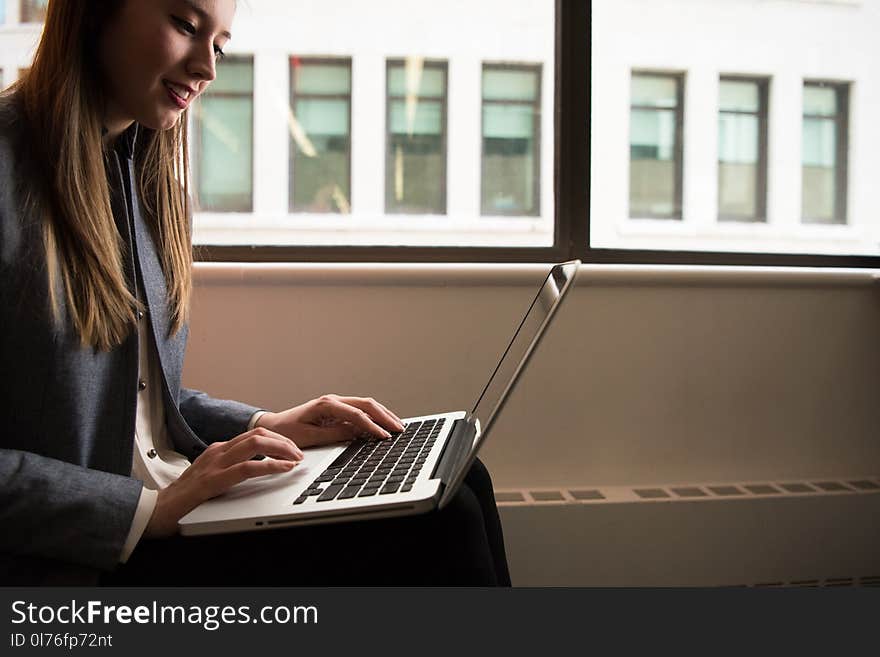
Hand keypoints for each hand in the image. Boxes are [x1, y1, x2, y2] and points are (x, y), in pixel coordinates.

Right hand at [144, 426, 303, 537]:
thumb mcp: (213, 477)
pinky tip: (284, 469)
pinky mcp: (213, 481)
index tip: (293, 448)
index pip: (254, 434)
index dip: (278, 438)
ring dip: (281, 449)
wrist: (155, 512)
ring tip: (296, 459)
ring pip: (255, 444)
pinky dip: (271, 466)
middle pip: (258, 434)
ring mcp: (215, 464)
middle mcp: (218, 452)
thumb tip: (260, 467)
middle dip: (284, 441)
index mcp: (219, 450)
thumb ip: (232, 469)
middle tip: (300, 453)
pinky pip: (248, 468)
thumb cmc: (186, 499)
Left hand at [255, 394, 405, 448]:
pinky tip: (384, 424)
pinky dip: (374, 416)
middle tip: (399, 428)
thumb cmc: (287, 432)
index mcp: (326, 404)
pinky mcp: (337, 410)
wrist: (273, 427)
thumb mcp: (309, 437)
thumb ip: (334, 435)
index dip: (372, 426)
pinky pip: (360, 410)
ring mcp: (336, 403)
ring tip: (397, 425)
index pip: (356, 414)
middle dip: (385, 416)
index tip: (384, 436)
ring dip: (382, 414)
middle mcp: (333, 400)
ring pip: (366, 405)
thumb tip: (356, 434)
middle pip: (366, 404)